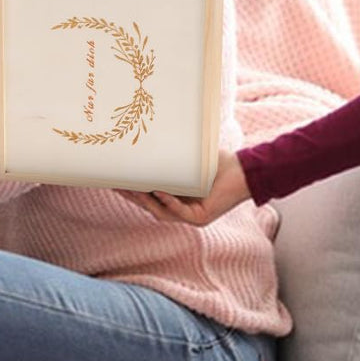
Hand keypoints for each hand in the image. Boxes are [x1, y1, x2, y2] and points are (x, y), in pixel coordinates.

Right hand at [119, 149, 249, 227]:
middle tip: (115, 184)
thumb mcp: (190, 162)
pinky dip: (169, 202)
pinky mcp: (201, 218)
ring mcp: (191, 217)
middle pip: (150, 206)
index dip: (132, 191)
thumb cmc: (219, 164)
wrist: (245, 171)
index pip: (149, 198)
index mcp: (177, 200)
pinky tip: (159, 191)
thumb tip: (149, 141)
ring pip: (161, 211)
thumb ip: (172, 161)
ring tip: (131, 187)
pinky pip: (179, 211)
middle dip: (132, 196)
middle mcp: (182, 212)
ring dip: (145, 200)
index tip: (114, 181)